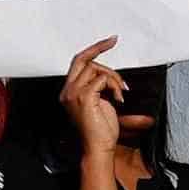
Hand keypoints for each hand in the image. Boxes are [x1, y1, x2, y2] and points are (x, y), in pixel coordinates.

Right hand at [63, 38, 127, 156]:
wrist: (98, 149)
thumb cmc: (100, 131)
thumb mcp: (100, 103)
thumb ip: (98, 87)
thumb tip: (109, 74)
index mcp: (69, 92)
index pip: (78, 63)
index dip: (93, 50)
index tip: (109, 41)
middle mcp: (67, 91)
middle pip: (83, 59)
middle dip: (99, 48)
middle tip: (114, 41)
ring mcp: (73, 93)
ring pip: (96, 69)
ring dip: (114, 78)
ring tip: (120, 94)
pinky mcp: (84, 97)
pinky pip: (103, 79)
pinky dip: (115, 87)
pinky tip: (119, 99)